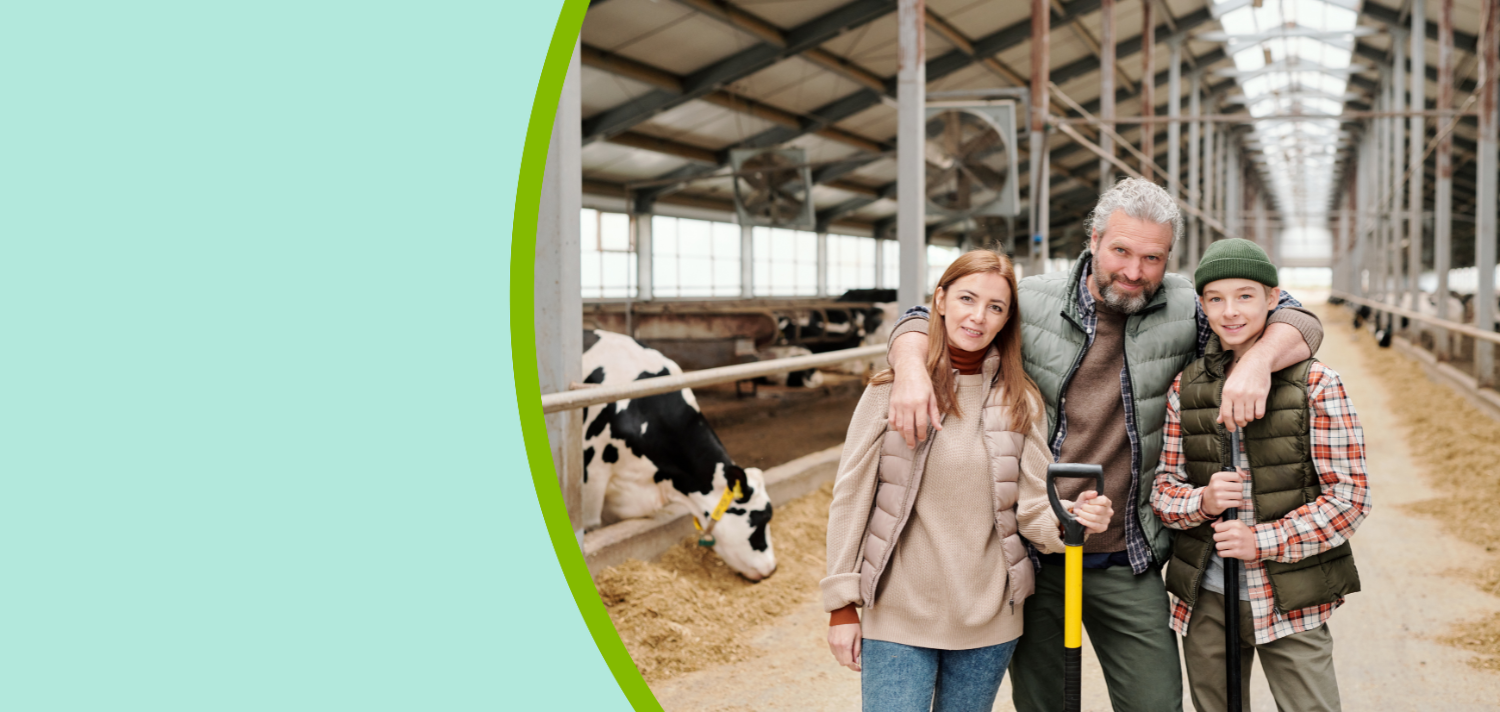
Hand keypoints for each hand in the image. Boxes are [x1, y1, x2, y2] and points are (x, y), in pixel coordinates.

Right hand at [827, 623, 861, 671]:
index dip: (854, 668)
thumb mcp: (858, 636)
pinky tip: (844, 646)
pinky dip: (839, 652)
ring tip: (850, 652)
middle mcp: (836, 646)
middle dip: (849, 663)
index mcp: (845, 645)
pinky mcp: (829, 640)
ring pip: (837, 658)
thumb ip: (857, 650)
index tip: (859, 668)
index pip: (848, 663)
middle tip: (856, 660)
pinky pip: (833, 651)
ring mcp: (831, 643)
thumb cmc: (853, 624)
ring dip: (844, 658)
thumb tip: (856, 661)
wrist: (842, 612)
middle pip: (842, 662)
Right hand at [888, 333, 940, 448]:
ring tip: (907, 439)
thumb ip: (934, 413)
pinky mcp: (892, 403)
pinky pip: (891, 419)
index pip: (920, 425)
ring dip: (902, 434)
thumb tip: (938, 428)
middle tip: (912, 446)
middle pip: (908, 428)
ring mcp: (898, 404)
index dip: (921, 434)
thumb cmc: (923, 382)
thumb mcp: (932, 396)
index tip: (922, 439)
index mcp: (920, 403)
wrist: (908, 369)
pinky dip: (894, 426)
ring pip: (898, 425)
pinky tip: (899, 430)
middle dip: (910, 439)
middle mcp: (908, 405)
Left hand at [1070, 491, 1113, 535]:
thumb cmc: (1083, 505)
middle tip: (1080, 508)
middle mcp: (1109, 511)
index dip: (1092, 501)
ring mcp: (1107, 520)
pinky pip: (1093, 525)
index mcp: (1107, 502)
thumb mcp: (1083, 498)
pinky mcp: (1102, 528)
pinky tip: (1079, 519)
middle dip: (1085, 508)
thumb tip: (1094, 493)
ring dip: (1083, 515)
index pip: (1103, 500)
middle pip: (1097, 510)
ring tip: (1078, 513)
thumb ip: (1087, 494)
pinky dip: (1084, 522)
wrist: (1079, 515)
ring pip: (1094, 518)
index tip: (1086, 501)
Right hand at [1200, 470, 1249, 517]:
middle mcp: (1217, 485)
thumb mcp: (1221, 478)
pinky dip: (1239, 503)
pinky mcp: (1221, 504)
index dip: (1240, 479)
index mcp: (1217, 476)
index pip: (1236, 476)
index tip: (1237, 482)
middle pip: (1239, 486)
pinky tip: (1235, 501)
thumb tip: (1244, 475)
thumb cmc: (1217, 488)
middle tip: (1235, 490)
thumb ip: (1234, 472)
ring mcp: (1218, 495)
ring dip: (1239, 496)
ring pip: (1239, 495)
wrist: (1206, 501)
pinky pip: (1237, 503)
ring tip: (1235, 496)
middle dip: (1240, 489)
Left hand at [1211, 519, 1256, 560]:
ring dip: (1220, 547)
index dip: (1219, 531)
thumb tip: (1212, 525)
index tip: (1224, 533)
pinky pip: (1221, 554)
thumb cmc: (1245, 533)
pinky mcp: (1236, 553)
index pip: (1216, 528)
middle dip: (1219, 539)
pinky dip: (1222, 553)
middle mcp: (1234, 533)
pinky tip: (1227, 551)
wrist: (1258, 544)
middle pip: (1215, 537)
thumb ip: (1223, 522)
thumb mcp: (1237, 524)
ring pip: (1217, 546)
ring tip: (1226, 545)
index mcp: (1234, 524)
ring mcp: (1235, 544)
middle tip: (1225, 540)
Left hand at [1219, 352, 1270, 431]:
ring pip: (1249, 417)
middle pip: (1238, 418)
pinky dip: (1258, 415)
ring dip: (1249, 419)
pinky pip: (1260, 413)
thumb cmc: (1240, 375)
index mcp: (1227, 393)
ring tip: (1249, 414)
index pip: (1226, 414)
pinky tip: (1257, 411)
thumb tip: (1219, 420)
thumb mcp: (1228, 387)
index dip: (1228, 425)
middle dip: (1240, 424)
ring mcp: (1250, 395)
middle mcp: (1238, 395)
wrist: (1256, 362)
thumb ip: (1224, 405)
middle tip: (1242, 423)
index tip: (1231, 430)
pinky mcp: (1261, 395)